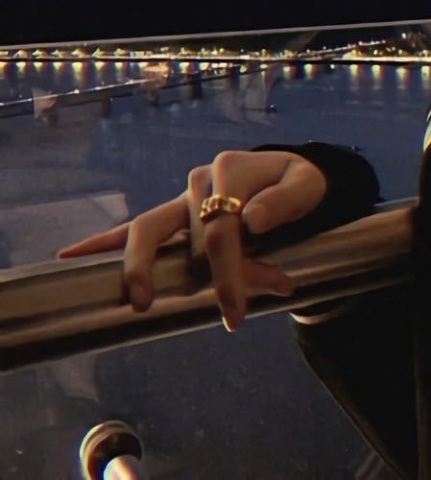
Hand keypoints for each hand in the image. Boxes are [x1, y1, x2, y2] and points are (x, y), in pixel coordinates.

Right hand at [58, 150, 328, 330]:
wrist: (293, 173)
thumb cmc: (300, 183)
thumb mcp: (305, 187)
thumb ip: (283, 202)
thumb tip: (251, 219)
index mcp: (229, 171)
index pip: (221, 229)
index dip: (229, 272)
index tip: (237, 313)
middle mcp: (200, 181)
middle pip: (174, 230)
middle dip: (180, 274)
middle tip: (198, 310)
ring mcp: (184, 196)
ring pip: (146, 229)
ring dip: (135, 264)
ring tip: (134, 297)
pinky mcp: (176, 213)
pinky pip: (135, 227)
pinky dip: (104, 241)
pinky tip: (71, 255)